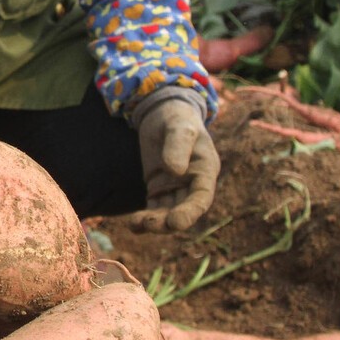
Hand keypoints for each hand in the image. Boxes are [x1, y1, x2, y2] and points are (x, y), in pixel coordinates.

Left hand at [129, 96, 219, 232]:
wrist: (164, 114)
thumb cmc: (177, 118)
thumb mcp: (179, 127)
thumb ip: (178, 145)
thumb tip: (175, 171)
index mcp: (205, 170)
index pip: (201, 198)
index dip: (190, 213)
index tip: (176, 222)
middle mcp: (193, 184)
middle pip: (184, 210)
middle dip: (169, 221)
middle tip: (150, 225)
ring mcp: (176, 188)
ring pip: (168, 212)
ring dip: (155, 222)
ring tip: (137, 225)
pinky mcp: (159, 188)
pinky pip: (154, 208)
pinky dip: (145, 218)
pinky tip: (133, 225)